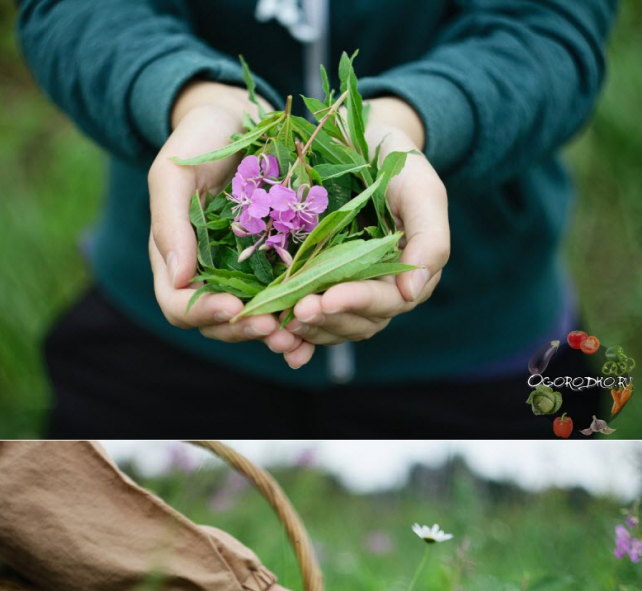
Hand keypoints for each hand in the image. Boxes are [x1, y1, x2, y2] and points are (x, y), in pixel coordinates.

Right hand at [147, 83, 305, 359]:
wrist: (238, 118)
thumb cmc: (198, 140)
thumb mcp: (174, 171)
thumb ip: (169, 222)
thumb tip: (179, 278)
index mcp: (175, 260)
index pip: (179, 306)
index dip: (202, 312)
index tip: (231, 306)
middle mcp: (207, 275)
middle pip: (216, 324)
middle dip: (244, 330)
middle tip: (274, 329)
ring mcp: (241, 273)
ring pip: (251, 320)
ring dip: (272, 333)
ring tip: (296, 336)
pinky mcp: (274, 265)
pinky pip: (282, 300)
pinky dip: (294, 317)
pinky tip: (313, 321)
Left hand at [282, 97, 449, 369]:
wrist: (361, 139)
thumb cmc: (397, 161)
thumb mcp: (422, 189)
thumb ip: (430, 238)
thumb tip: (412, 293)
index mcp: (406, 275)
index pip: (385, 302)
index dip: (356, 303)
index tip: (327, 299)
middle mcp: (378, 290)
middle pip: (357, 322)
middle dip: (326, 319)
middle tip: (296, 313)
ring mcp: (347, 289)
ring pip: (332, 326)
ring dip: (308, 331)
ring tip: (279, 326)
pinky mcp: (318, 284)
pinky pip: (309, 319)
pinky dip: (293, 333)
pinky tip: (274, 335)